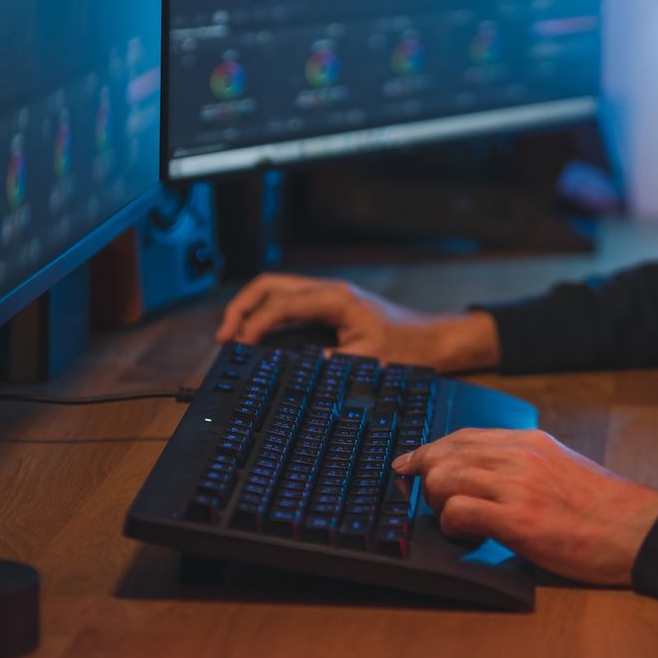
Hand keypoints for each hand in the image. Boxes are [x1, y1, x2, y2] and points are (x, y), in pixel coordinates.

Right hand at [215, 274, 498, 371]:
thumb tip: (296, 371)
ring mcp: (327, 296)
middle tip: (224, 336)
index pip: (283, 302)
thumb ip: (331, 364)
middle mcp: (328, 291)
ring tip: (233, 336)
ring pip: (276, 290)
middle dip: (242, 306)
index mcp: (336, 299)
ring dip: (251, 308)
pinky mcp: (328, 306)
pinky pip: (289, 302)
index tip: (238, 344)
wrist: (433, 340)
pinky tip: (258, 337)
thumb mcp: (368, 360)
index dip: (255, 322)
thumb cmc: (407, 348)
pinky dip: (267, 314)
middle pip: (271, 285)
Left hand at [392, 429, 657, 585]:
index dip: (430, 450)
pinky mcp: (518, 521)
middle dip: (425, 477)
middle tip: (427, 501)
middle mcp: (520, 456)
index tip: (409, 463)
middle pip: (446, 453)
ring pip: (444, 478)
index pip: (464, 436)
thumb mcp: (563, 467)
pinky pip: (459, 512)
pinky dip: (452, 525)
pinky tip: (466, 537)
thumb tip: (489, 473)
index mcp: (531, 441)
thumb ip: (527, 464)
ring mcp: (518, 486)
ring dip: (438, 503)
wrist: (640, 530)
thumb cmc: (605, 508)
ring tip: (456, 522)